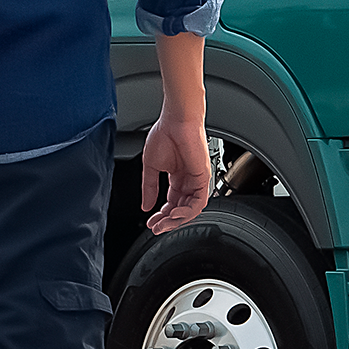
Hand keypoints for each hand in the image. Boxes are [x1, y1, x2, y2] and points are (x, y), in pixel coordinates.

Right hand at [140, 107, 213, 233]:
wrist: (175, 120)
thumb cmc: (165, 134)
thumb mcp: (151, 167)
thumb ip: (149, 188)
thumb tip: (145, 205)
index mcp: (177, 177)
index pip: (171, 203)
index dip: (161, 215)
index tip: (151, 222)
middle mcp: (188, 180)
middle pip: (180, 209)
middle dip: (168, 221)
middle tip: (156, 227)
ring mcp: (197, 180)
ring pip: (190, 209)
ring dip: (176, 220)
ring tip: (164, 223)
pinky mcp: (203, 177)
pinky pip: (199, 202)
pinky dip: (187, 211)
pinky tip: (174, 213)